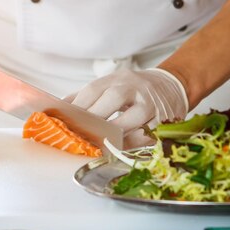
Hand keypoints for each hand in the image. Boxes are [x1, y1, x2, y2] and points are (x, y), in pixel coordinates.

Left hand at [67, 68, 188, 147]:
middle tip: (80, 135)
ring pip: (134, 118)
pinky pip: (148, 135)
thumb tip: (57, 109)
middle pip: (114, 99)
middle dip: (96, 119)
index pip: (94, 89)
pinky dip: (134, 144)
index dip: (78, 106)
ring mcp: (151, 104)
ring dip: (115, 134)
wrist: (172, 86)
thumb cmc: (133, 90)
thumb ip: (86, 97)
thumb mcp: (111, 85)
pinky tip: (120, 151)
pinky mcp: (165, 120)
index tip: (65, 121)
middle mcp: (135, 88)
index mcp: (118, 79)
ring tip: (99, 146)